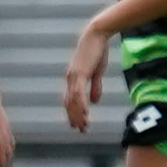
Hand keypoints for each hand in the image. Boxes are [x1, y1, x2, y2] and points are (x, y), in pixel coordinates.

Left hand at [60, 21, 106, 135]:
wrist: (96, 36)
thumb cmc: (97, 52)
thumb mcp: (97, 72)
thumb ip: (95, 87)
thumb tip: (95, 102)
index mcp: (73, 80)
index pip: (71, 100)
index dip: (73, 113)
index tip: (77, 124)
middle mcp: (70, 80)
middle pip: (69, 103)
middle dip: (74, 117)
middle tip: (80, 130)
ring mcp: (73, 77)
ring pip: (72, 100)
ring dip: (77, 114)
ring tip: (82, 126)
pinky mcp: (79, 73)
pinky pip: (78, 92)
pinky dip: (80, 104)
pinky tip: (84, 113)